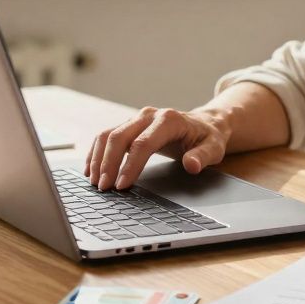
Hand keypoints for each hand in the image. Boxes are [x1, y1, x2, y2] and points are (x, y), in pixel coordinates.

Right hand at [84, 107, 228, 190]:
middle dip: (108, 163)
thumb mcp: (214, 148)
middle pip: (120, 136)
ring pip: (108, 135)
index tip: (122, 185)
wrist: (205, 123)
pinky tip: (91, 169)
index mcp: (169, 120)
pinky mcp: (130, 125)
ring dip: (98, 158)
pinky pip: (106, 136)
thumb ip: (203, 156)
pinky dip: (96, 152)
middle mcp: (149, 115)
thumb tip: (192, 165)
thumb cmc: (208, 137)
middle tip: (103, 188)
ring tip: (94, 182)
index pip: (143, 143)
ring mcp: (137, 118)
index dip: (130, 165)